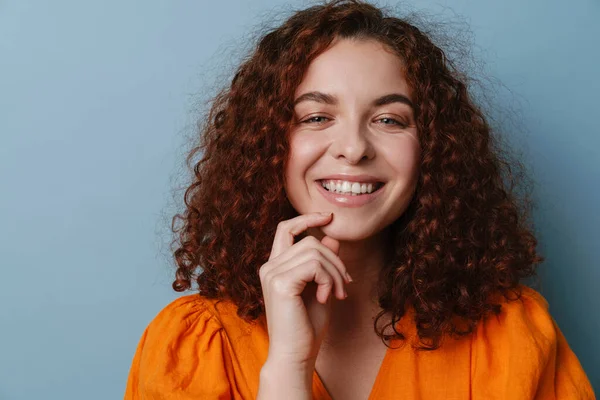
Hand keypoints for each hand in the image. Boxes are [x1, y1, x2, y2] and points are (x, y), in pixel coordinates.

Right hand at [259, 212, 350, 367]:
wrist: (295, 355)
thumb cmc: (306, 327)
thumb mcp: (320, 288)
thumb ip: (323, 264)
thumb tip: (331, 237)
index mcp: (275, 266)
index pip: (286, 228)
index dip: (306, 218)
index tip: (328, 217)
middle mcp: (269, 266)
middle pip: (311, 241)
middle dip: (336, 260)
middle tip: (346, 284)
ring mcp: (272, 273)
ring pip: (315, 251)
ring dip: (335, 272)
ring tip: (337, 294)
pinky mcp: (280, 282)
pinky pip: (315, 265)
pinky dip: (329, 279)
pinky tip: (328, 298)